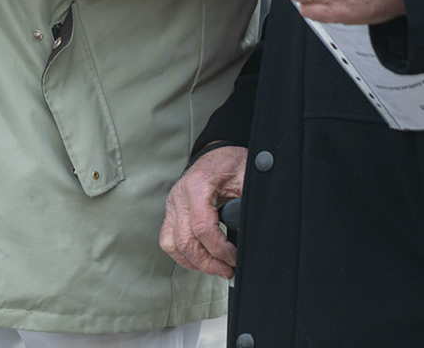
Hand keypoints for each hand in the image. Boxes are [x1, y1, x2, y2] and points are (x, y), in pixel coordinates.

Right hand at [160, 146, 246, 277]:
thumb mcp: (246, 177)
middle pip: (185, 241)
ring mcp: (173, 205)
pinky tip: (200, 260)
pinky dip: (183, 255)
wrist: (218, 152)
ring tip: (215, 268)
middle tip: (227, 271)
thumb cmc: (230, 162)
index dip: (220, 249)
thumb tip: (255, 233)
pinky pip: (169, 240)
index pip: (202, 227)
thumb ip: (248, 203)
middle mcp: (180, 196)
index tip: (235, 258)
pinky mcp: (172, 212)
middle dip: (208, 262)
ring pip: (173, 244)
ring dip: (194, 262)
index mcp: (197, 185)